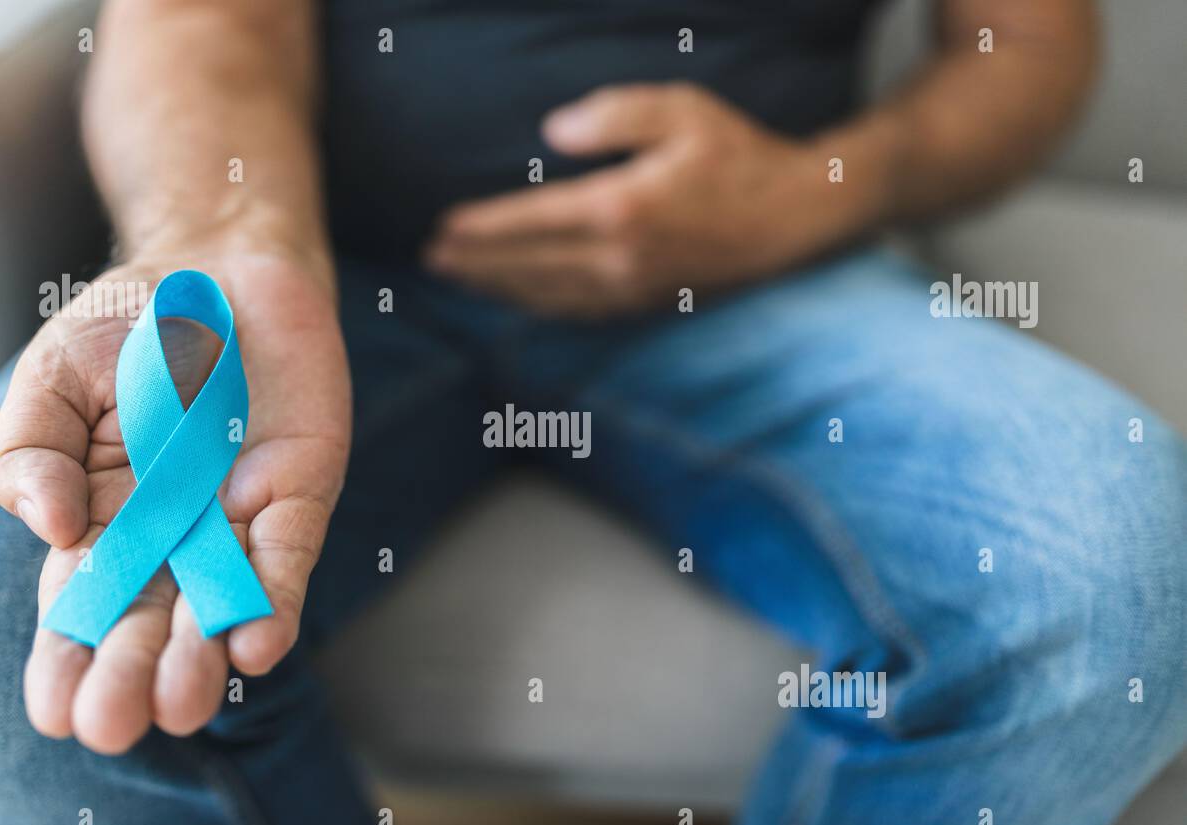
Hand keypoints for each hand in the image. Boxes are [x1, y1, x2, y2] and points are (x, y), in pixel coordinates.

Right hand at [0, 248, 349, 753]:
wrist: (220, 265)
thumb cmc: (129, 328)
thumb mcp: (53, 378)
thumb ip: (32, 451)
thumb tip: (48, 528)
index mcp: (103, 518)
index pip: (83, 603)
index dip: (69, 659)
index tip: (55, 714)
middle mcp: (173, 533)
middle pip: (152, 619)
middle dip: (134, 674)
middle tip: (115, 727)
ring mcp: (238, 517)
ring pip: (221, 604)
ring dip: (203, 658)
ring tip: (182, 705)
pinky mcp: (299, 493)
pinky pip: (286, 555)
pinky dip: (273, 598)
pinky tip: (255, 645)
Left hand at [425, 82, 875, 317]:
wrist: (796, 218)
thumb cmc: (739, 155)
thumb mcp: (682, 110)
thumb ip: (614, 116)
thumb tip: (551, 135)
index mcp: (622, 208)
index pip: (532, 221)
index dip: (482, 228)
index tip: (443, 228)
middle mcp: (620, 259)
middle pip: (529, 266)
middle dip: (476, 264)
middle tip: (432, 260)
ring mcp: (633, 289)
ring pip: (548, 295)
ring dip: (499, 289)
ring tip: (462, 280)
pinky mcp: (647, 303)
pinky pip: (578, 311)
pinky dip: (539, 306)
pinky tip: (520, 299)